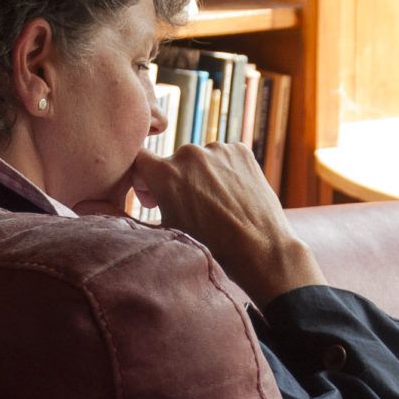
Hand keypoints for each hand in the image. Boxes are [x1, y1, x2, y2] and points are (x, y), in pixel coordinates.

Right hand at [123, 142, 326, 302]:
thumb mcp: (168, 229)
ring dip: (203, 175)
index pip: (139, 159)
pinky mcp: (241, 150)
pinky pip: (225, 157)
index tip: (152, 196)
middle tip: (190, 207)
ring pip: (201, 160)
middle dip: (176, 180)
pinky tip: (234, 194)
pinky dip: (226, 171)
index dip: (143, 178)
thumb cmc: (211, 246)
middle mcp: (188, 153)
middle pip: (173, 161)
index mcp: (164, 173)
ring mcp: (217, 149)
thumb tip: (144, 195)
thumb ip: (150, 206)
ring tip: (217, 204)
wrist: (259, 249)